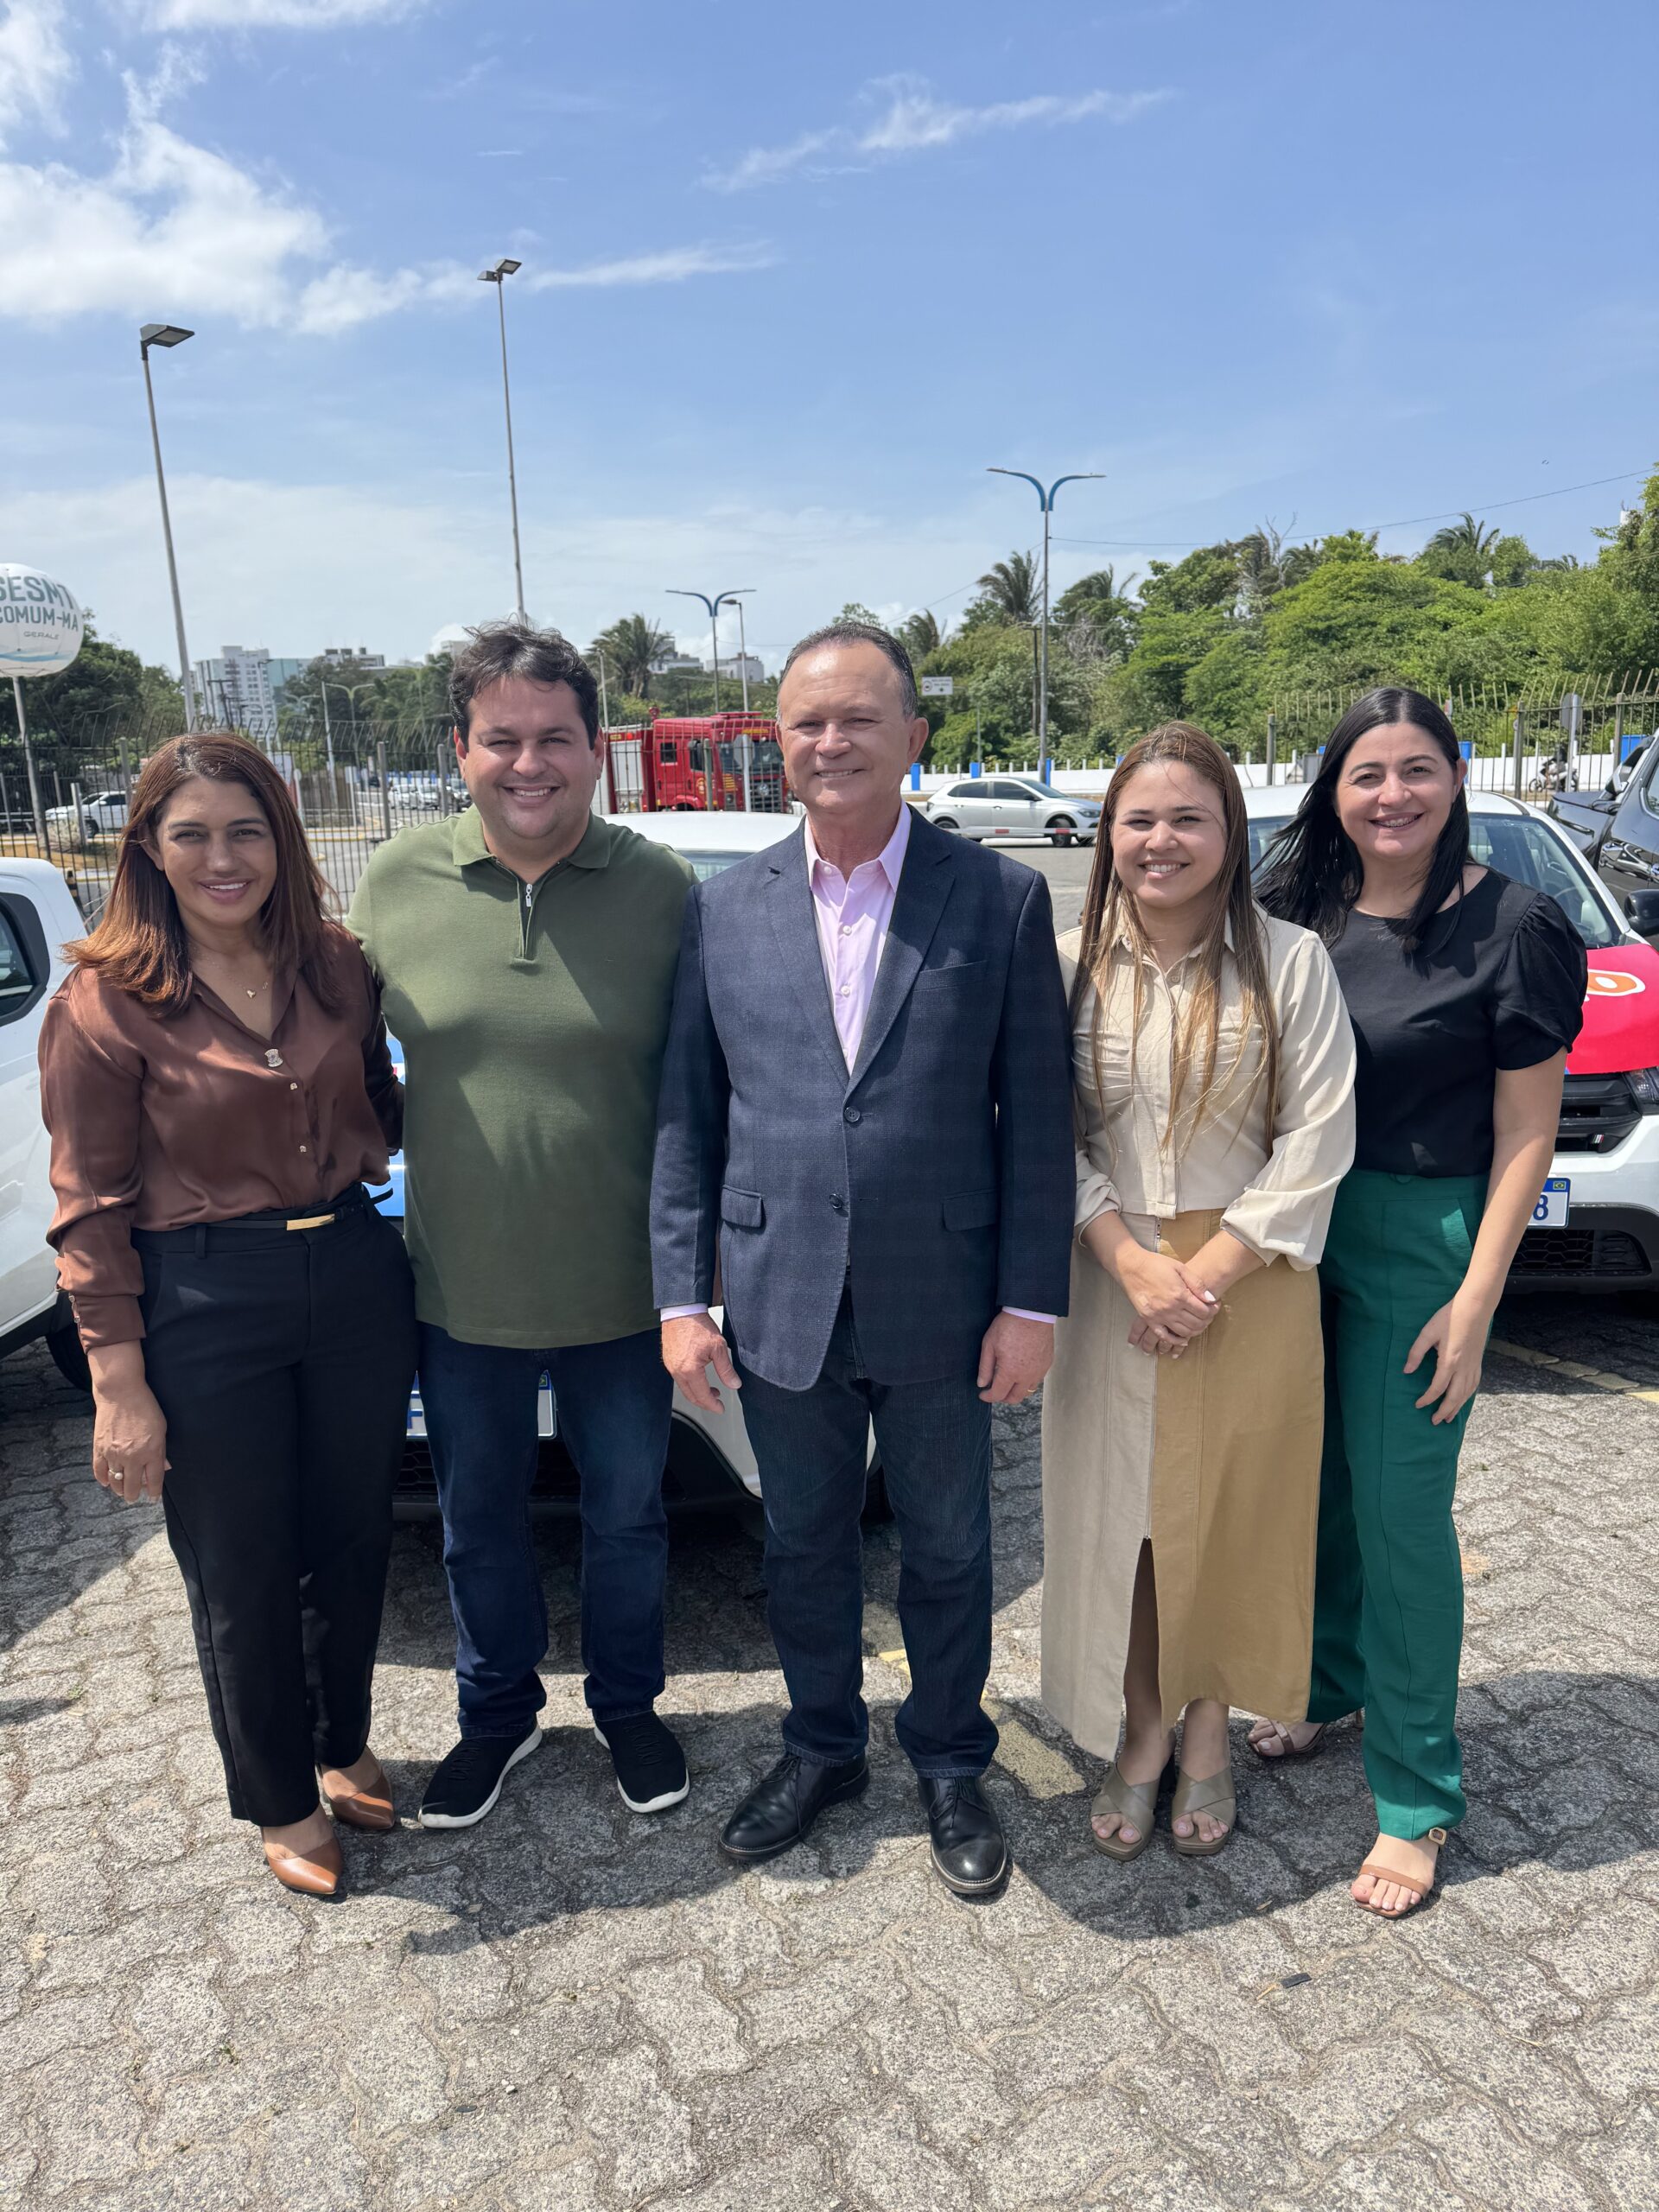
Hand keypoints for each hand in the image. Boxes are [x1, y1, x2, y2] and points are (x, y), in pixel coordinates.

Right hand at [91, 1381, 168, 1503]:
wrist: (120, 1393)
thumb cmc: (145, 1407)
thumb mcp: (162, 1428)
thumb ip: (161, 1451)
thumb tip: (164, 1468)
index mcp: (151, 1452)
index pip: (153, 1481)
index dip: (153, 1492)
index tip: (152, 1497)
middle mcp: (132, 1457)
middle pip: (132, 1486)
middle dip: (134, 1495)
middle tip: (135, 1497)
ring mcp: (114, 1454)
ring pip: (115, 1482)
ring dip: (119, 1490)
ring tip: (122, 1492)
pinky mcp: (99, 1449)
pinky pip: (99, 1472)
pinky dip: (103, 1480)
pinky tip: (107, 1482)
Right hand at [661, 1312, 740, 1414]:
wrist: (681, 1310)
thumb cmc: (698, 1325)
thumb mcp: (718, 1347)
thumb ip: (726, 1369)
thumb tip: (734, 1384)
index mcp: (690, 1370)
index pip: (702, 1396)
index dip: (713, 1405)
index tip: (721, 1408)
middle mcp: (676, 1371)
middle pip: (691, 1396)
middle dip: (705, 1402)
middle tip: (717, 1403)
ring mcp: (670, 1366)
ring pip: (684, 1388)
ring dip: (697, 1393)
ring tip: (711, 1390)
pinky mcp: (668, 1359)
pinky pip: (678, 1378)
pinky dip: (690, 1383)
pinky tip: (699, 1377)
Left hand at [977, 1313, 1053, 1404]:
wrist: (1032, 1313)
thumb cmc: (1008, 1326)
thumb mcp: (989, 1344)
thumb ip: (985, 1367)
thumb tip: (982, 1384)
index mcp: (1010, 1372)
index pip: (998, 1394)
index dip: (988, 1397)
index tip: (983, 1394)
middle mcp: (1026, 1376)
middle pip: (1014, 1398)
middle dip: (1002, 1398)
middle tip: (995, 1390)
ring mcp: (1039, 1371)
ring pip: (1027, 1391)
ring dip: (1016, 1391)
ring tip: (1008, 1382)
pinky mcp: (1047, 1364)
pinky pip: (1037, 1380)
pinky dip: (1027, 1381)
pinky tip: (1021, 1372)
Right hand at [1116, 1245, 1216, 1354]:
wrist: (1131, 1266)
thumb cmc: (1155, 1264)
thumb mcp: (1180, 1268)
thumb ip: (1197, 1284)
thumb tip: (1211, 1298)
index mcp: (1179, 1294)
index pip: (1203, 1311)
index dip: (1213, 1310)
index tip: (1214, 1306)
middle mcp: (1170, 1308)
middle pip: (1196, 1323)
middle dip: (1206, 1321)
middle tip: (1209, 1315)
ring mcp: (1159, 1316)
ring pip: (1183, 1332)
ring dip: (1195, 1331)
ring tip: (1198, 1324)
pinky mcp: (1149, 1319)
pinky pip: (1164, 1336)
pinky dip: (1175, 1341)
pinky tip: (1183, 1339)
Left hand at [1404, 1292, 1489, 1424]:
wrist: (1475, 1308)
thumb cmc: (1449, 1318)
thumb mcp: (1428, 1333)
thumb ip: (1416, 1353)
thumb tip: (1406, 1371)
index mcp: (1449, 1361)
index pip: (1437, 1387)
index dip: (1427, 1398)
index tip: (1418, 1405)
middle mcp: (1464, 1367)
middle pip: (1455, 1396)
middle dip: (1444, 1410)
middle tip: (1434, 1421)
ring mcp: (1473, 1365)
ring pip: (1466, 1393)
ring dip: (1457, 1407)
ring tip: (1448, 1417)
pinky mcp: (1478, 1362)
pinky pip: (1474, 1384)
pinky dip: (1468, 1396)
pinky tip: (1463, 1399)